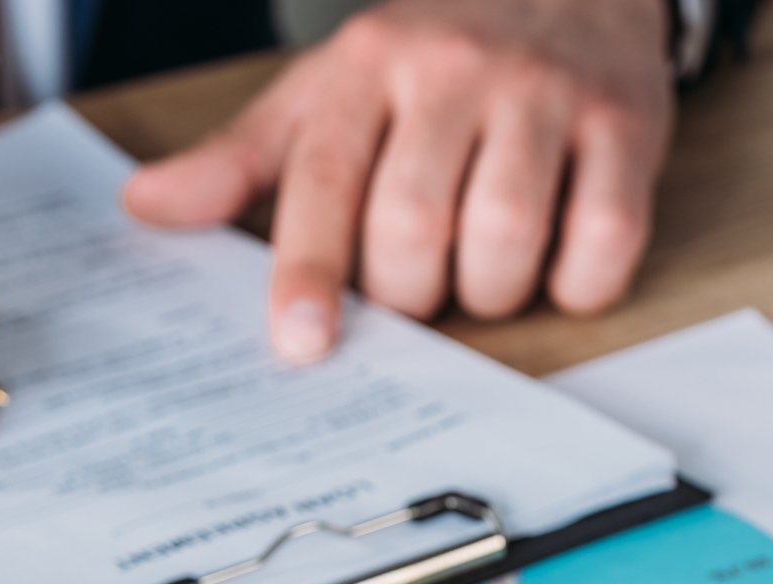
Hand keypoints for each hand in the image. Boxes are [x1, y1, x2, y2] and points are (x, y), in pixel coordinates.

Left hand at [124, 0, 674, 361]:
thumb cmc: (436, 50)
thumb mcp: (331, 89)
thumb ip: (245, 157)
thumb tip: (146, 207)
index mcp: (368, 65)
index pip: (325, 180)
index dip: (311, 273)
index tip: (301, 344)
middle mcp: (456, 69)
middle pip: (415, 225)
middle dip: (411, 293)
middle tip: (419, 289)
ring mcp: (546, 92)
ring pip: (507, 238)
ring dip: (491, 292)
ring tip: (486, 274)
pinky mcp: (627, 122)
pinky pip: (605, 238)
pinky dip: (578, 284)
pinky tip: (559, 269)